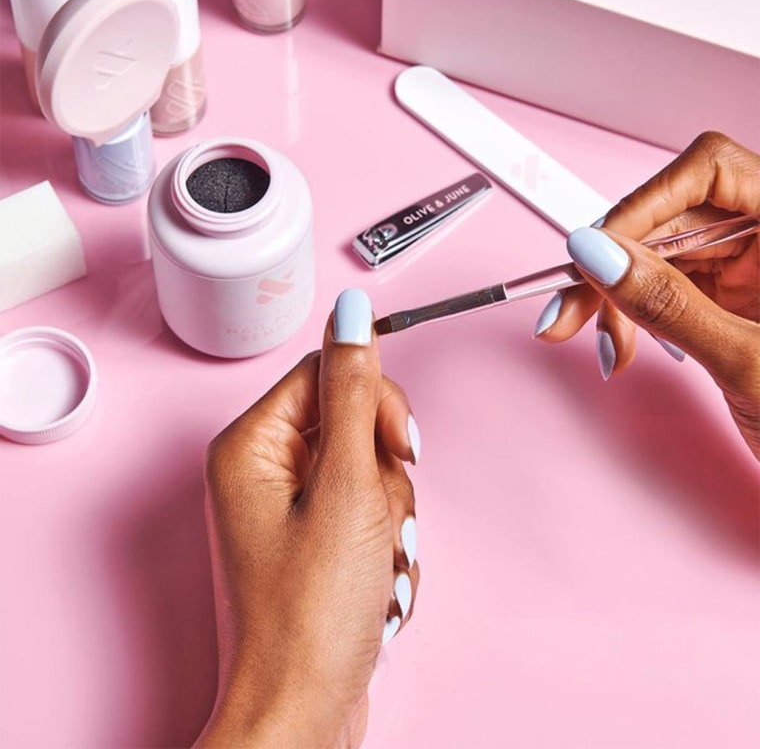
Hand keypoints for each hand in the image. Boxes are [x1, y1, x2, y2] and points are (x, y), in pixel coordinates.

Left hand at [196, 289, 420, 747]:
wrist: (308, 710)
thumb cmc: (313, 612)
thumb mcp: (346, 487)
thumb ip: (354, 393)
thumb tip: (352, 313)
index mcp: (252, 444)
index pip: (327, 372)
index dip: (374, 404)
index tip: (397, 446)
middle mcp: (264, 470)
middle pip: (353, 424)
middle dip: (384, 474)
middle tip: (378, 519)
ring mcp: (292, 508)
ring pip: (371, 470)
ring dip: (391, 516)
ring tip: (374, 565)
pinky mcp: (318, 540)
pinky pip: (370, 510)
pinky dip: (386, 544)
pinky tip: (374, 585)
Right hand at [533, 132, 759, 457]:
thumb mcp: (746, 360)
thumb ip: (667, 303)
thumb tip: (596, 255)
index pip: (709, 172)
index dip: (643, 203)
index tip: (594, 252)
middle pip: (670, 219)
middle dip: (611, 266)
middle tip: (566, 311)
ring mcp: (749, 269)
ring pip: (656, 256)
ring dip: (614, 298)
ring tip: (604, 346)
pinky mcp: (727, 299)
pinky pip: (662, 289)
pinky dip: (632, 316)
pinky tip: (622, 344)